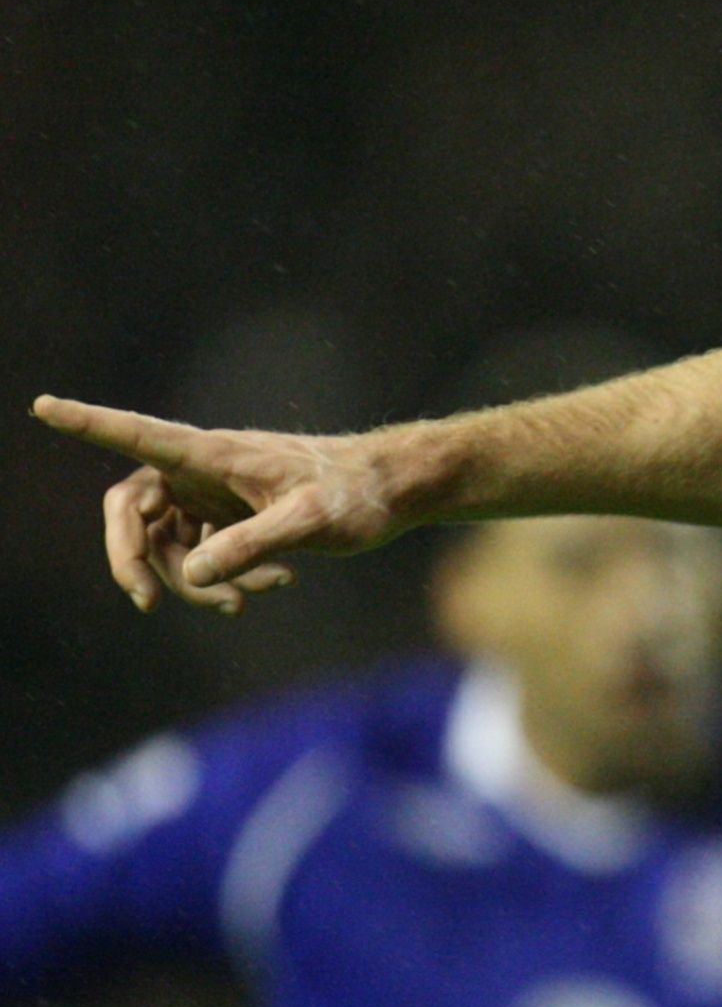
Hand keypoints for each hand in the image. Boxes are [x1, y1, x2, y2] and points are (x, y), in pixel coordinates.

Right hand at [29, 397, 411, 613]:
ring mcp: (214, 494)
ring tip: (249, 599)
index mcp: (215, 454)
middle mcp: (205, 469)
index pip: (138, 435)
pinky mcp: (230, 517)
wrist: (395, 491)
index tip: (42, 404)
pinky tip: (269, 588)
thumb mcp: (310, 523)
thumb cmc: (357, 495)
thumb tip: (191, 574)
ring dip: (193, 581)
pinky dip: (222, 579)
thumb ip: (251, 546)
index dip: (88, 422)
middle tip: (147, 601)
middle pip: (131, 509)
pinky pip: (199, 554)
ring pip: (166, 542)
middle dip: (133, 558)